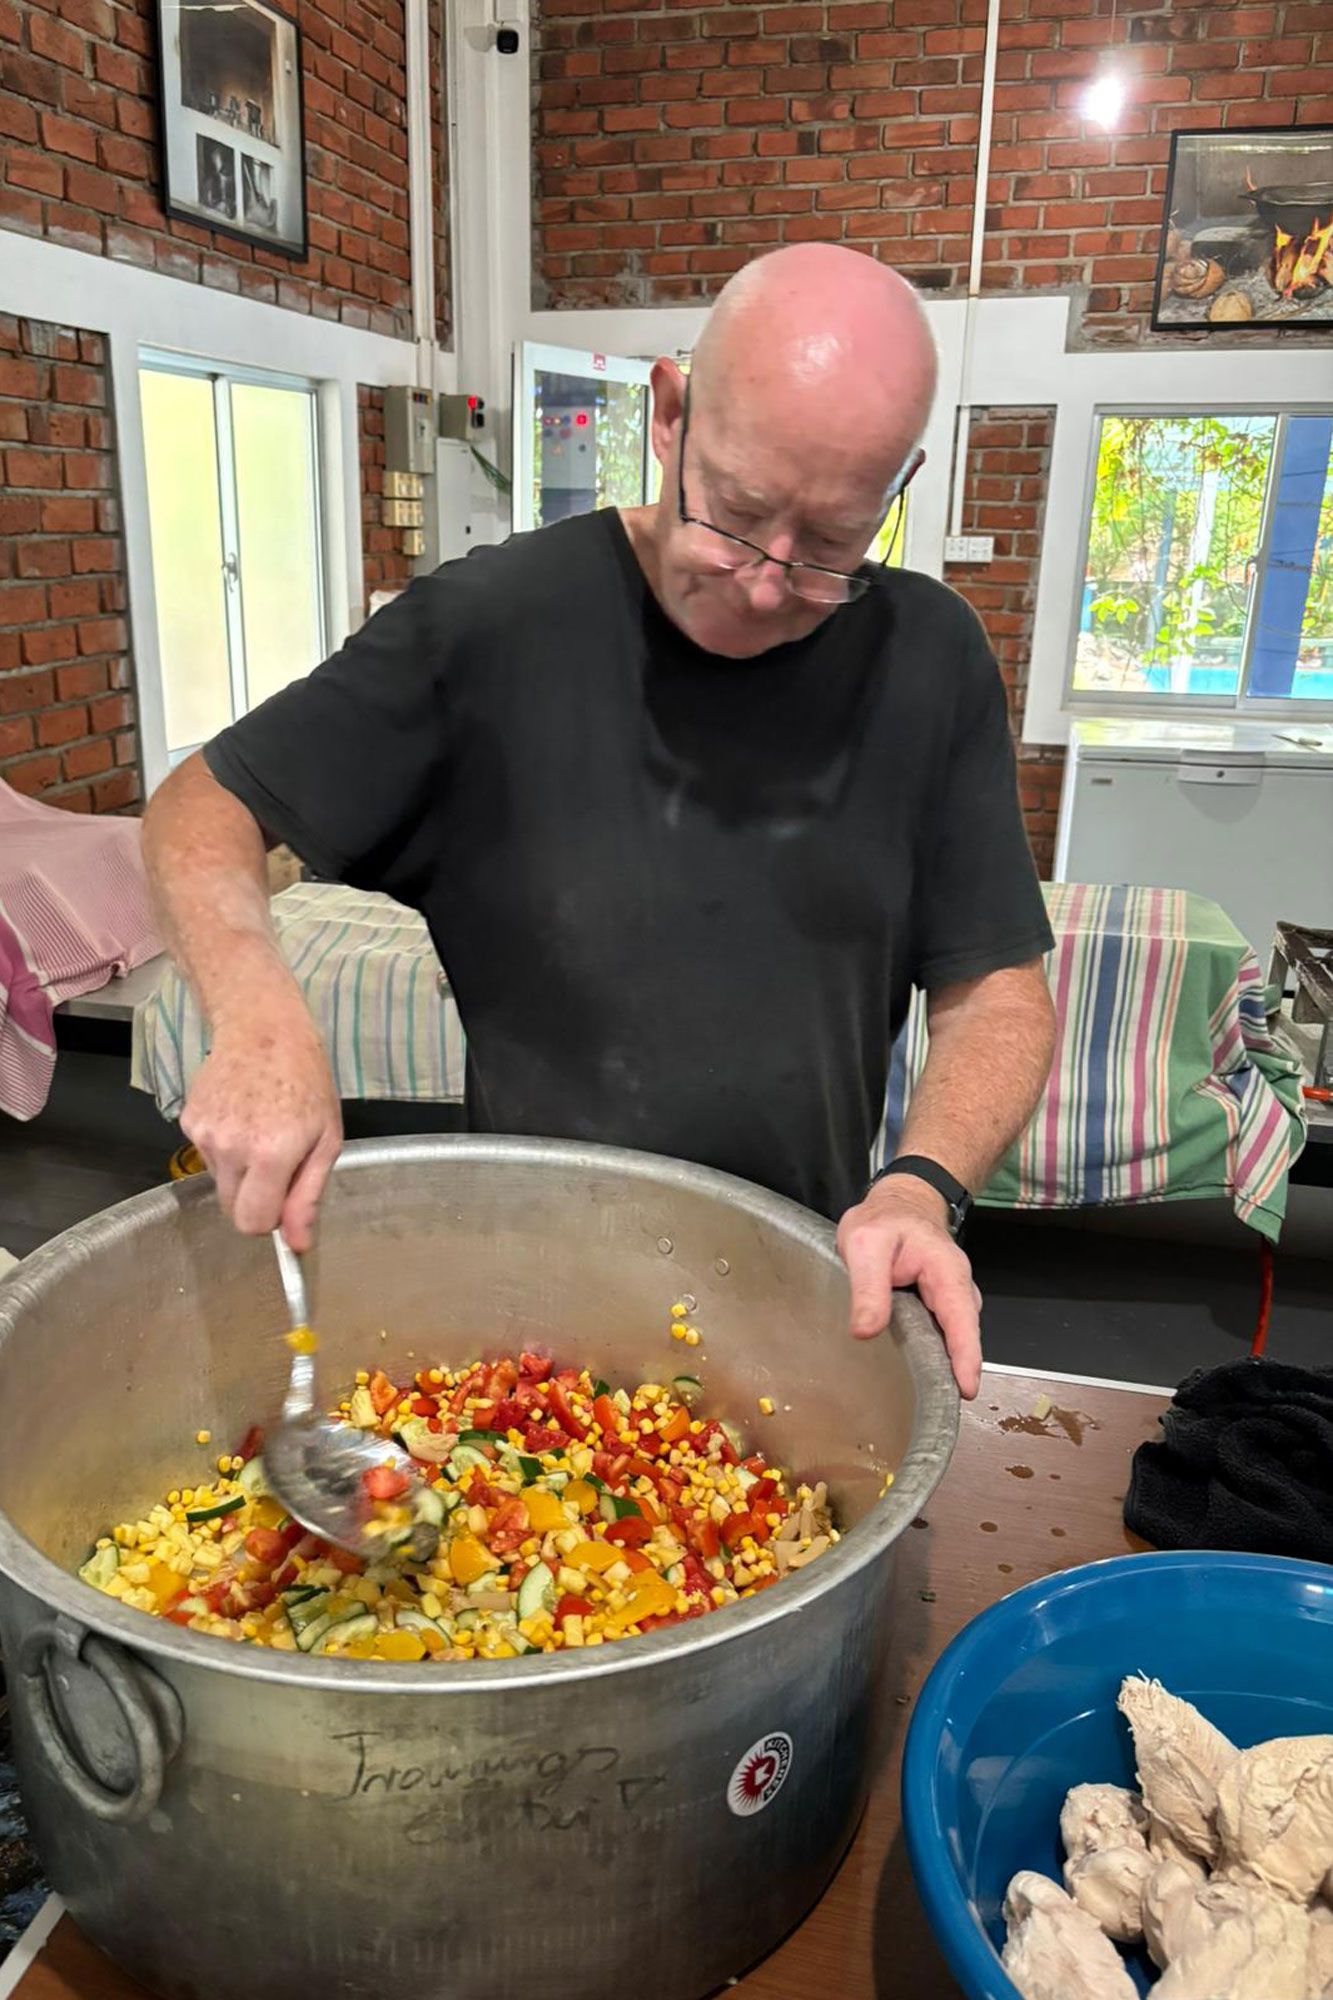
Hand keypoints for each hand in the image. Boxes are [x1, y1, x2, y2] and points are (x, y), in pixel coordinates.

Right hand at [180, 1003, 342, 1252]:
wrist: (263, 1028)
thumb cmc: (306, 1080)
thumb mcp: (326, 1139)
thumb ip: (308, 1195)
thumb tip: (297, 1244)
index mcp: (271, 1154)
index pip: (252, 1223)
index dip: (270, 1220)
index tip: (283, 1201)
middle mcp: (231, 1148)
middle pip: (232, 1209)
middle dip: (255, 1198)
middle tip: (277, 1163)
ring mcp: (204, 1133)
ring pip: (219, 1183)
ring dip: (240, 1170)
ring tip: (260, 1129)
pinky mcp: (187, 1121)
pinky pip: (206, 1156)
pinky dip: (224, 1147)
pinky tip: (241, 1115)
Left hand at [835, 1177, 982, 1398]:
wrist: (900, 1203)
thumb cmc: (885, 1219)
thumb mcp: (866, 1244)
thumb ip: (868, 1287)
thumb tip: (866, 1331)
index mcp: (946, 1272)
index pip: (961, 1320)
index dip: (965, 1357)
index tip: (967, 1389)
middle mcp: (956, 1289)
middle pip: (962, 1337)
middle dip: (957, 1372)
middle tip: (942, 1409)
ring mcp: (949, 1300)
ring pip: (951, 1339)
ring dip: (944, 1367)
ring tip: (931, 1403)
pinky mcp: (937, 1309)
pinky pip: (940, 1336)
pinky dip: (934, 1356)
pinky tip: (920, 1379)